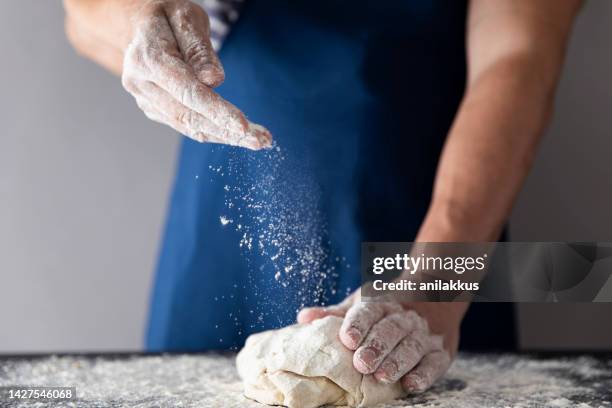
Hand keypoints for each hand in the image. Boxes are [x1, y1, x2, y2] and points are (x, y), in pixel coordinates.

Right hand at [121, 0, 271, 148]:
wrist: (143, 26)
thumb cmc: (169, 17)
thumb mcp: (187, 18)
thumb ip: (199, 49)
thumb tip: (213, 80)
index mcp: (148, 58)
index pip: (188, 92)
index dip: (216, 111)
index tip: (243, 126)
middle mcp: (142, 84)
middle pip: (189, 116)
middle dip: (227, 131)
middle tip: (262, 140)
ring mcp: (147, 100)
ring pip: (189, 126)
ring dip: (225, 136)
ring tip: (258, 140)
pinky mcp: (155, 110)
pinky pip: (187, 125)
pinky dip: (214, 132)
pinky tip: (237, 135)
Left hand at [298, 294, 465, 392]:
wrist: (435, 292)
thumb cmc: (387, 305)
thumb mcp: (363, 301)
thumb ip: (336, 314)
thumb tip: (303, 317)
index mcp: (382, 302)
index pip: (369, 310)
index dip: (358, 324)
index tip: (347, 338)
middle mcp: (404, 316)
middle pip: (390, 330)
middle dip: (376, 346)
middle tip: (362, 363)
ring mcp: (424, 333)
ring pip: (412, 346)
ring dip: (398, 361)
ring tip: (382, 376)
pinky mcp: (442, 350)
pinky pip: (435, 362)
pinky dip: (425, 373)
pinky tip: (411, 384)